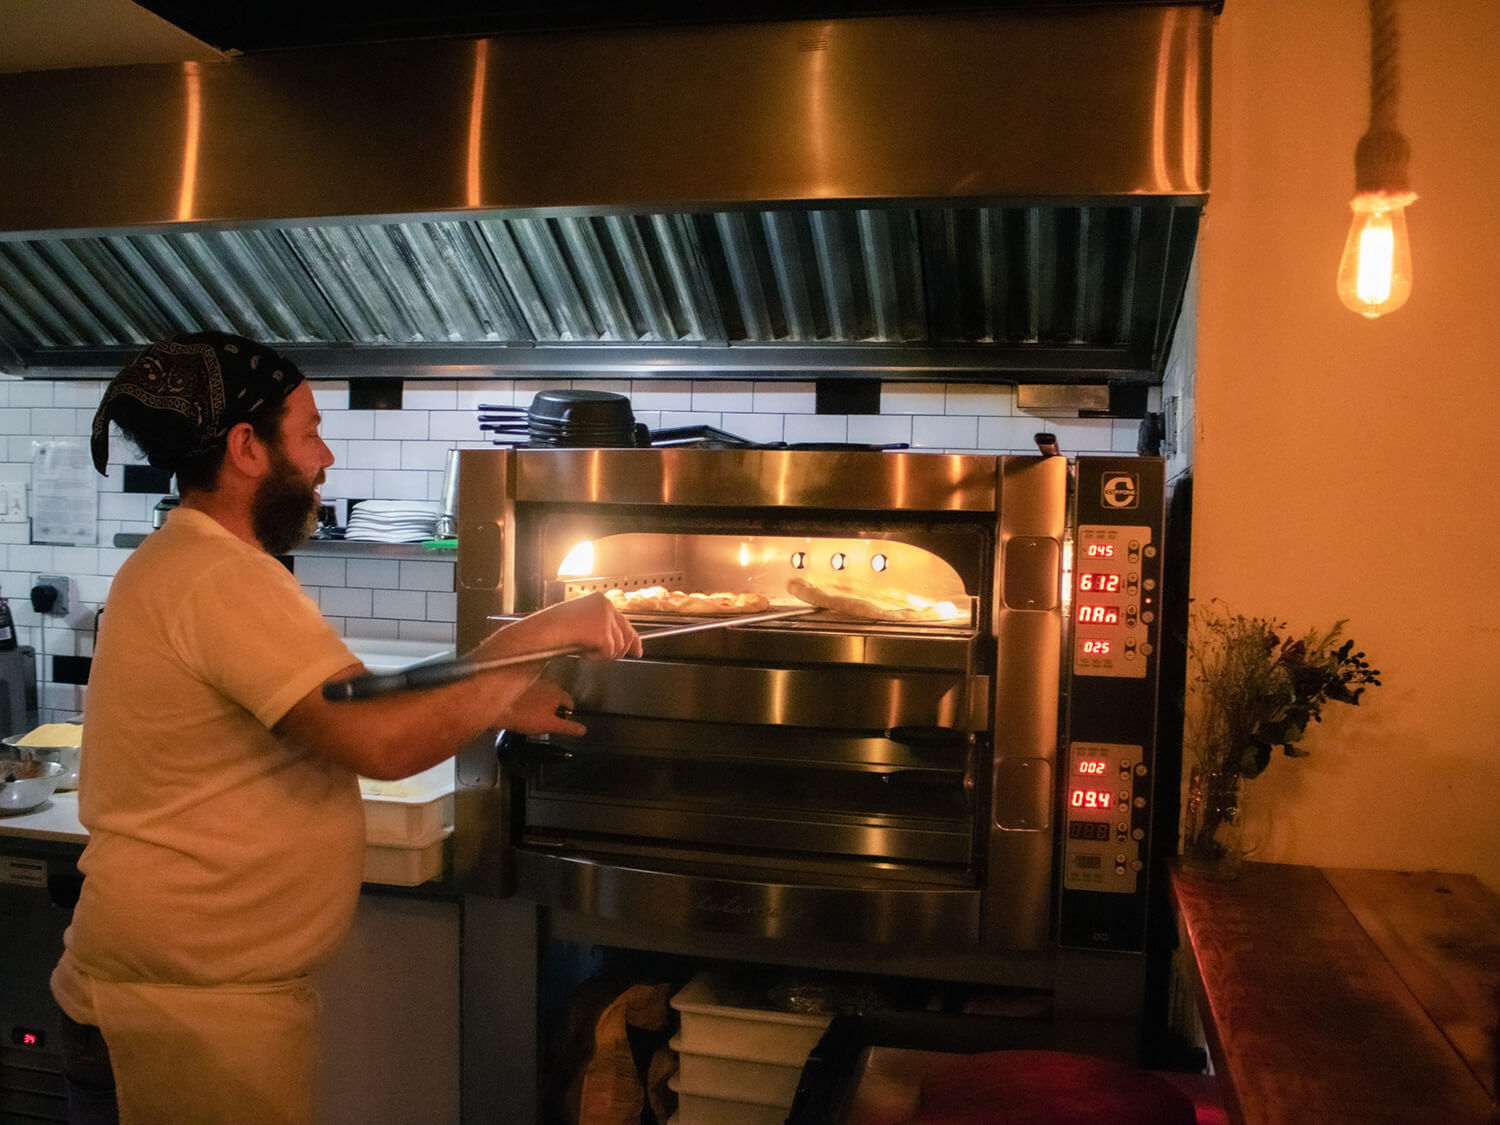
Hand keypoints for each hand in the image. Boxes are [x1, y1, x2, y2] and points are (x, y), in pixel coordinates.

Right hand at [481, 592, 641, 663]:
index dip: (632, 638)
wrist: (544, 631)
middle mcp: (606, 606)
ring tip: (587, 650)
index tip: (637, 649)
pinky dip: (597, 657)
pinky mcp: (603, 632)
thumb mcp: (583, 623)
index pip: (623, 621)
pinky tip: (584, 652)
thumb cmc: (555, 629)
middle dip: (625, 649)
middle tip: (630, 656)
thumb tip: (619, 643)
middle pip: (627, 634)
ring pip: (618, 646)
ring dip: (604, 654)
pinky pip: (609, 653)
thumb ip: (601, 628)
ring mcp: (606, 619)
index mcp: (601, 601)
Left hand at [501, 679, 585, 736]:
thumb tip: (583, 730)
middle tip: (547, 721)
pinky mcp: (520, 685)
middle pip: (556, 697)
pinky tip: (522, 710)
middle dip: (554, 708)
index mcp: (557, 693)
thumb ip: (568, 727)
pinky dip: (529, 701)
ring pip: (543, 695)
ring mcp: (533, 683)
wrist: (499, 708)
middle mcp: (547, 684)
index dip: (567, 713)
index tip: (562, 722)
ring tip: (533, 717)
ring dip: (541, 704)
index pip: (570, 702)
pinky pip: (530, 694)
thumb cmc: (526, 717)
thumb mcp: (550, 726)